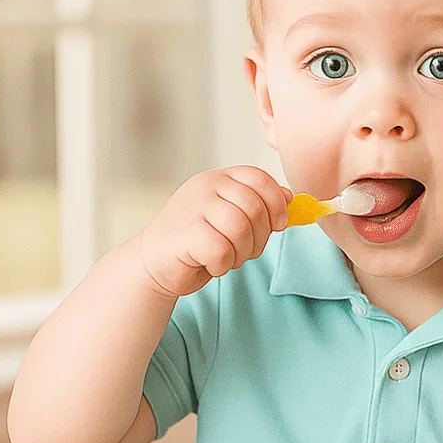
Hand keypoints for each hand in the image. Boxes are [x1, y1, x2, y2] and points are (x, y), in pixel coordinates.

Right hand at [137, 166, 292, 298]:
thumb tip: (289, 197)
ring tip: (227, 257)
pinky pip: (222, 250)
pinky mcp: (184, 233)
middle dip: (260, 237)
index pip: (260, 178)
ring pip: (241, 229)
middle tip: (245, 250)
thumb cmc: (197, 242)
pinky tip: (210, 264)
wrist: (152, 263)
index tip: (279, 224)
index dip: (276, 203)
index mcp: (219, 179)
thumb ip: (258, 206)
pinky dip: (222, 264)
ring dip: (241, 252)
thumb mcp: (231, 219)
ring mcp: (192, 207)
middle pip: (255, 207)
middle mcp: (205, 187)